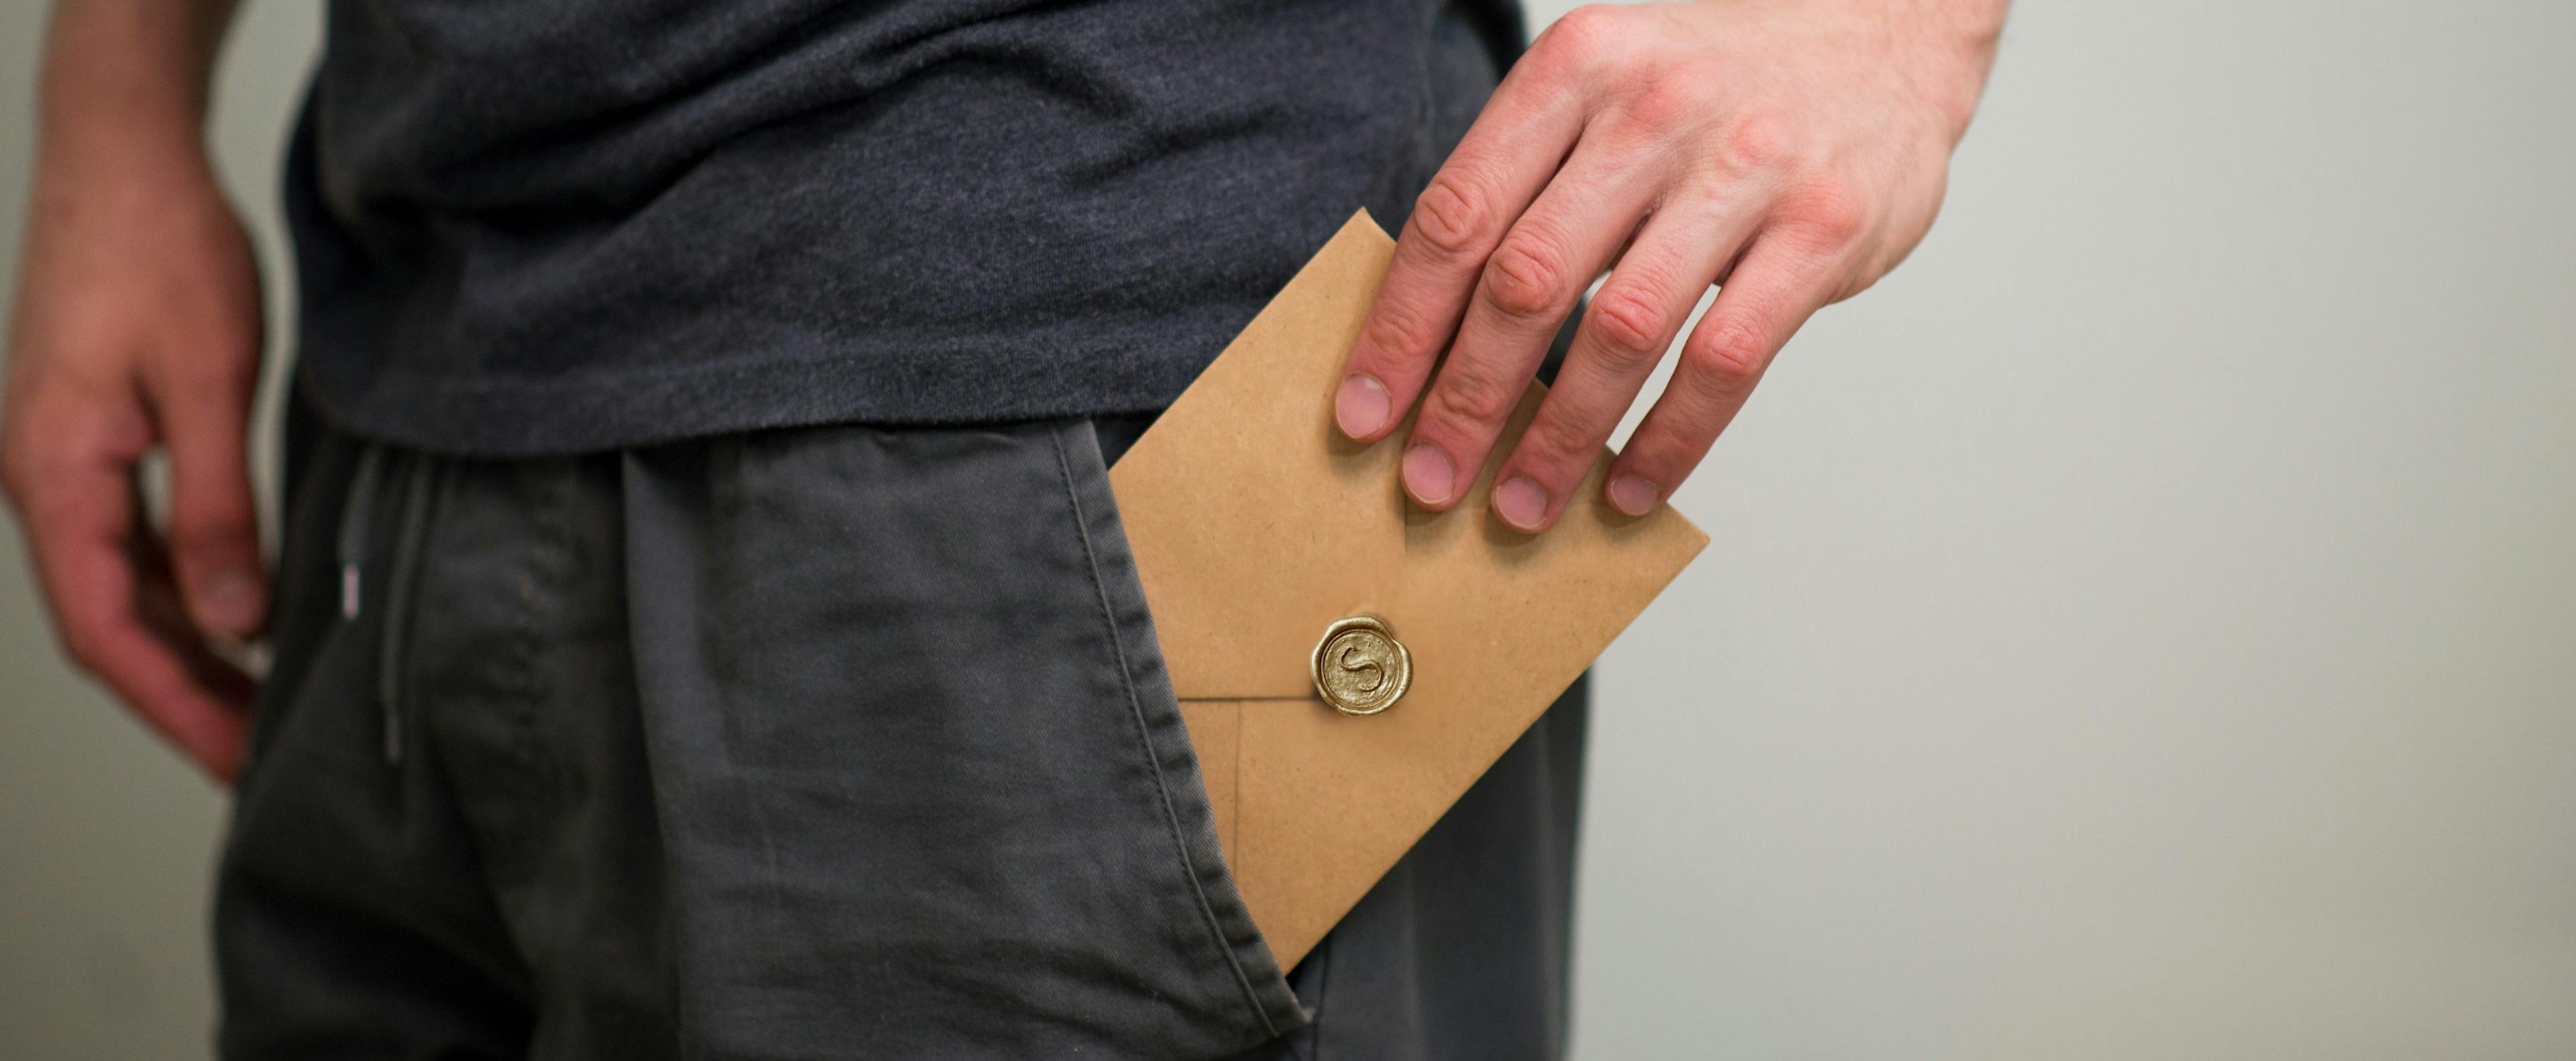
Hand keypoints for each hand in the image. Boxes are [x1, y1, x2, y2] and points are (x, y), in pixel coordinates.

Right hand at [4, 137, 265, 782]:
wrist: (123, 159)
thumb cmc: (159, 251)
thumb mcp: (208, 384)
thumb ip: (218, 510)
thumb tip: (237, 621)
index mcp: (53, 478)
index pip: (108, 634)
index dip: (176, 709)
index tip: (238, 762)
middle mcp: (42, 482)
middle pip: (111, 626)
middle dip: (185, 698)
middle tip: (263, 756)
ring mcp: (63, 464)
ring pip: (121, 590)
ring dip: (186, 652)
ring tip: (259, 705)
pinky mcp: (92, 441)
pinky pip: (130, 544)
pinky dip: (184, 592)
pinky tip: (239, 617)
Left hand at [1334, 0, 2001, 530]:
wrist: (1881, 30)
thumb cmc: (1720, 85)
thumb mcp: (1609, 90)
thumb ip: (1528, 183)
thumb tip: (1431, 334)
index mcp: (1576, 67)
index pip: (1458, 214)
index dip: (1401, 327)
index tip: (1365, 413)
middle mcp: (1653, 107)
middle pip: (1526, 280)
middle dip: (1465, 400)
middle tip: (1429, 479)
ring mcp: (1744, 166)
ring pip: (1621, 329)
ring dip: (1560, 437)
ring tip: (1520, 505)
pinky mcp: (1823, 228)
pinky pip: (1726, 358)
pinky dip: (1669, 439)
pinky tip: (1629, 487)